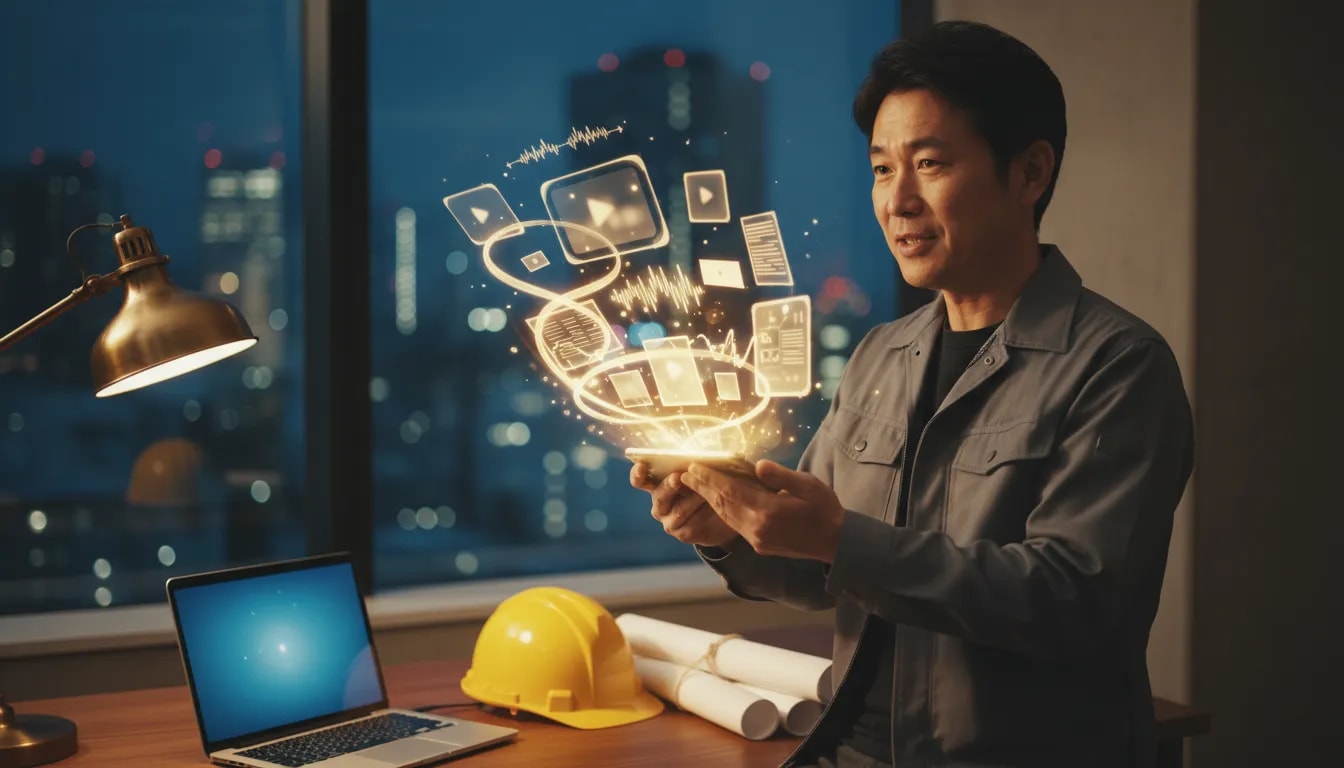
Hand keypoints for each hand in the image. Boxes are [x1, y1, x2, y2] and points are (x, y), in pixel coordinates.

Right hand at [630, 461, 739, 547]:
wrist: (722, 513)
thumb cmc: (706, 485)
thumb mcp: (698, 473)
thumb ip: (691, 467)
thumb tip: (694, 457)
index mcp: (657, 484)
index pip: (639, 480)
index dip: (638, 474)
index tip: (642, 466)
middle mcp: (660, 503)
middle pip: (659, 496)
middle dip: (669, 486)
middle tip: (677, 478)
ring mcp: (668, 520)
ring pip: (679, 510)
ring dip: (694, 499)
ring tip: (707, 490)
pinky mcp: (682, 533)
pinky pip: (691, 524)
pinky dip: (703, 514)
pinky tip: (713, 506)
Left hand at [680, 460, 844, 562]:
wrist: (836, 543)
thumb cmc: (825, 509)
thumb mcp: (808, 486)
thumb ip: (781, 476)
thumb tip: (757, 466)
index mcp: (768, 511)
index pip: (731, 491)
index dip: (710, 478)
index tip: (694, 467)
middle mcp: (757, 528)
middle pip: (722, 504)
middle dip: (703, 488)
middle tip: (685, 474)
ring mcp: (757, 539)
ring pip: (726, 516)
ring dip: (709, 499)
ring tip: (695, 485)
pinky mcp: (759, 545)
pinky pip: (734, 525)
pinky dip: (722, 510)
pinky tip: (718, 501)